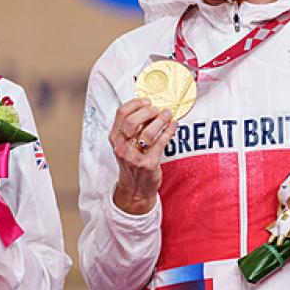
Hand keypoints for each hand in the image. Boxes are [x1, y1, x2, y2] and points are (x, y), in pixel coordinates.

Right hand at [109, 99, 176, 214]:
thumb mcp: (125, 145)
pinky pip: (161, 142)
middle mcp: (122, 147)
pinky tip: (174, 124)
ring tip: (167, 114)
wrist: (135, 189)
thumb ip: (132, 128)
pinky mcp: (148, 164)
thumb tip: (148, 107)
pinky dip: (169, 130)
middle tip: (157, 109)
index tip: (146, 100)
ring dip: (161, 120)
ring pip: (148, 132)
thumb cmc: (132, 163)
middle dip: (148, 111)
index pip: (121, 114)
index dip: (135, 103)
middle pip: (133, 121)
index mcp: (115, 139)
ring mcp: (134, 157)